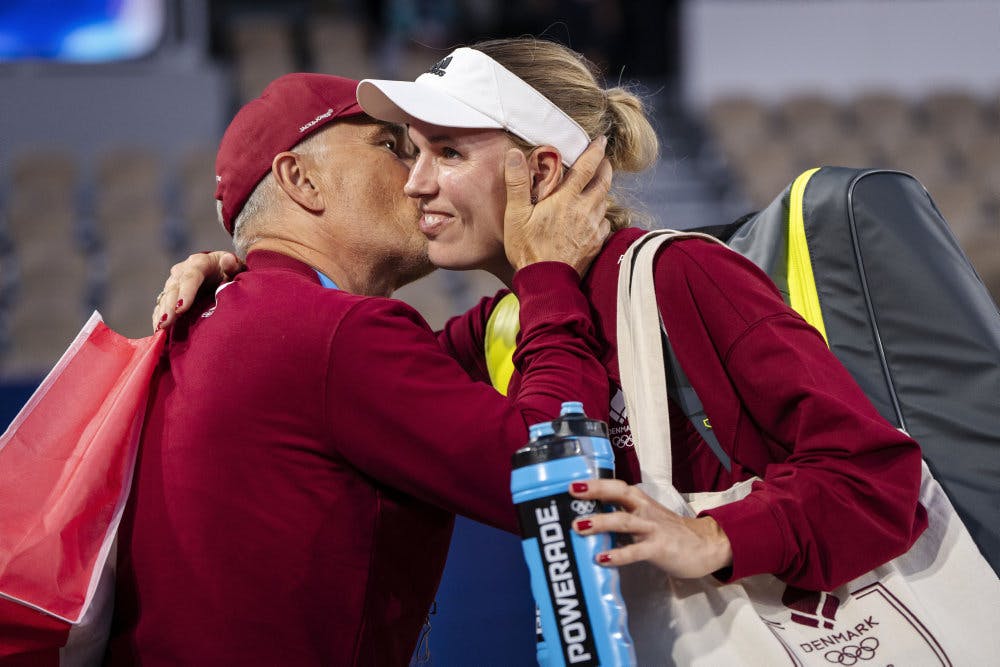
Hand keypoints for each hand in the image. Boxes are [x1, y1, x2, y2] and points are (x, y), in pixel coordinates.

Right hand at [152, 251, 242, 330]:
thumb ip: (232, 265)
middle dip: (169, 306)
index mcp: (199, 263)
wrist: (221, 272)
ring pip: (165, 297)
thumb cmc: (231, 271)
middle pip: (174, 288)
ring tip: (159, 328)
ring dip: (162, 313)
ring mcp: (174, 282)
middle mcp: (183, 270)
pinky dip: (158, 316)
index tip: (181, 308)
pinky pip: (161, 305)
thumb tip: (228, 260)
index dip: (186, 292)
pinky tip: (157, 329)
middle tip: (166, 322)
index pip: (191, 276)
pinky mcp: (170, 293)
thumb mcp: (235, 266)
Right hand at [503, 136, 611, 277]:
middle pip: (604, 182)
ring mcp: (593, 228)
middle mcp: (585, 210)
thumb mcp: (516, 215)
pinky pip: (605, 224)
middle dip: (605, 168)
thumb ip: (517, 183)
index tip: (601, 140)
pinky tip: (592, 218)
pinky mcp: (596, 244)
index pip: (587, 167)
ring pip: (605, 202)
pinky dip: (601, 216)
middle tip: (602, 160)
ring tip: (594, 188)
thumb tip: (514, 154)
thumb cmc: (528, 249)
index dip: (595, 151)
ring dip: (602, 192)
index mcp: (567, 199)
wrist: (547, 282)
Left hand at [570, 478, 732, 578]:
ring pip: (624, 521)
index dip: (594, 483)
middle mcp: (644, 510)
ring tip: (578, 526)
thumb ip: (622, 517)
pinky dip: (618, 554)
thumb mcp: (645, 519)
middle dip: (595, 491)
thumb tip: (589, 521)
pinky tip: (601, 558)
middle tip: (572, 492)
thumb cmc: (669, 532)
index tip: (571, 483)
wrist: (706, 545)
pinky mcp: (659, 548)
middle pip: (619, 494)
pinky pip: (636, 551)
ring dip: (601, 522)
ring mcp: (652, 528)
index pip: (615, 487)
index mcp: (640, 501)